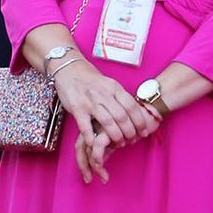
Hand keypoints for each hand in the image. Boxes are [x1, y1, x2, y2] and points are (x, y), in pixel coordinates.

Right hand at [52, 58, 159, 184]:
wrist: (68, 68)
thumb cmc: (90, 78)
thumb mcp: (108, 83)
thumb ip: (119, 97)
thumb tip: (134, 113)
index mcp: (113, 87)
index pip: (131, 106)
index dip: (140, 121)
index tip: (144, 131)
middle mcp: (103, 94)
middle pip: (122, 117)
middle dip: (130, 132)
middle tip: (132, 140)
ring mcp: (89, 102)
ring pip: (108, 123)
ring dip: (116, 137)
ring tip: (119, 143)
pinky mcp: (77, 109)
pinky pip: (86, 128)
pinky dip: (93, 139)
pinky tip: (97, 145)